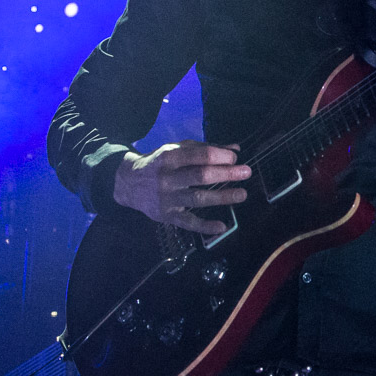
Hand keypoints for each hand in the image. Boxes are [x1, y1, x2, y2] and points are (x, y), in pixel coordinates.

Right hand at [113, 141, 249, 234]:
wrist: (128, 183)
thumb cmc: (160, 163)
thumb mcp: (177, 150)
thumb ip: (205, 148)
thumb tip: (235, 149)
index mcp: (170, 157)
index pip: (200, 155)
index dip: (221, 156)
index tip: (235, 159)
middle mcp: (167, 177)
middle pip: (201, 175)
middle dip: (226, 173)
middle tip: (246, 172)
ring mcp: (166, 198)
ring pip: (197, 198)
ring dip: (222, 197)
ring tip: (242, 194)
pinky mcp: (166, 215)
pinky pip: (188, 222)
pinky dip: (205, 226)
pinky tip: (221, 226)